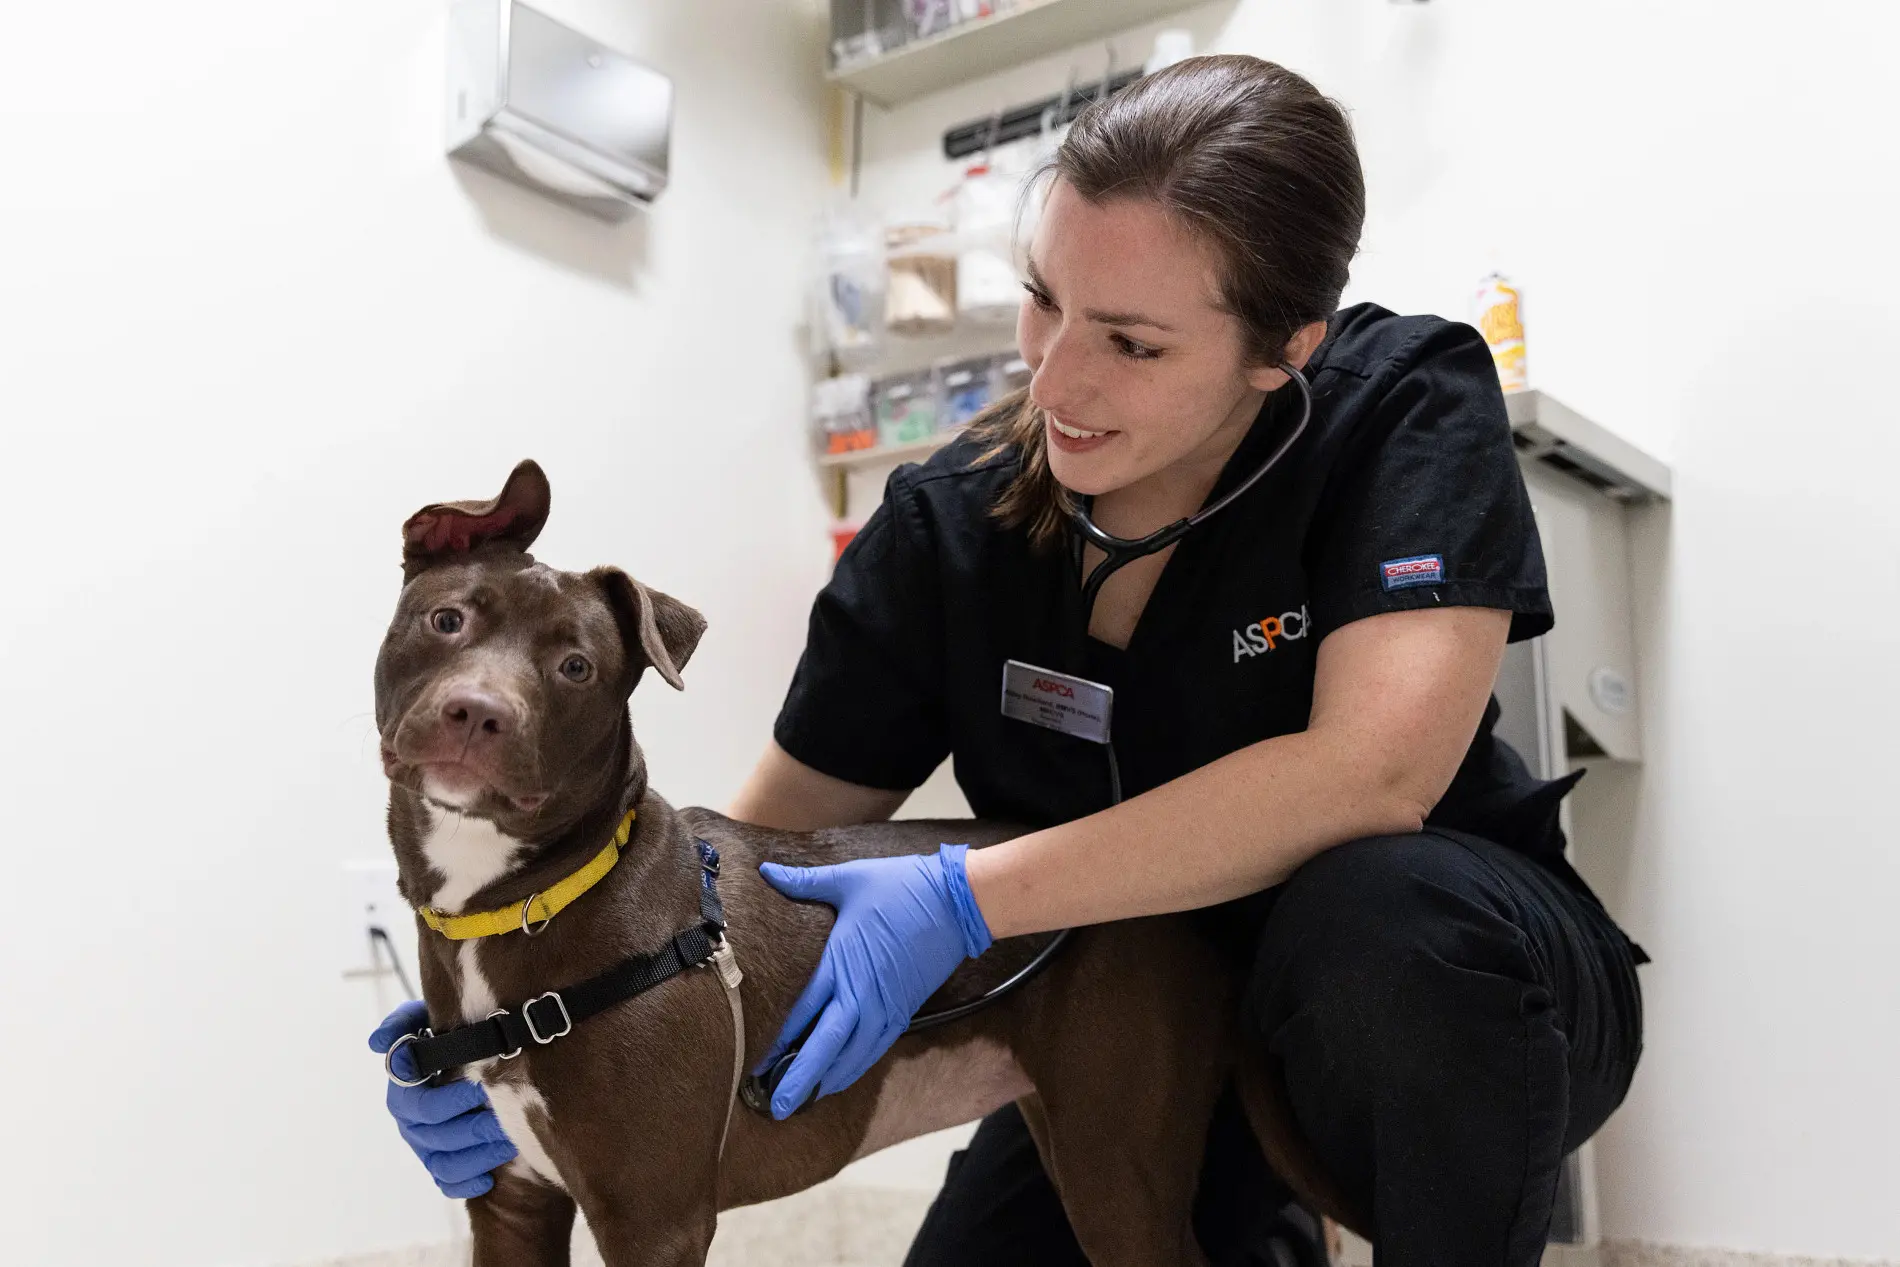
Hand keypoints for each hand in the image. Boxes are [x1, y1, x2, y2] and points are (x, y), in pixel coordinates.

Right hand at [368, 999, 517, 1197]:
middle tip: (508, 1116)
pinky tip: (490, 1176)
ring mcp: (425, 1146)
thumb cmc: (442, 1033)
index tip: (479, 1088)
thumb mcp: (421, 1018)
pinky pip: (448, 1184)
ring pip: (445, 1164)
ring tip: (510, 1140)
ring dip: (479, 1156)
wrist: (464, 1052)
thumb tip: (377, 1043)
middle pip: (439, 1137)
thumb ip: (401, 1024)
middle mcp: (410, 1123)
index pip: (422, 1106)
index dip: (451, 1101)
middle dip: (476, 1128)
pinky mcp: (440, 1164)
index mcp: (404, 1092)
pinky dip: (466, 1184)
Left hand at [755, 845, 992, 1119]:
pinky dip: (856, 1067)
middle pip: (826, 1048)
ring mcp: (887, 1006)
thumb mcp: (850, 879)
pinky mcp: (904, 1009)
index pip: (803, 1013)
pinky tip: (841, 1076)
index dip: (779, 1044)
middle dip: (800, 1080)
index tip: (757, 1066)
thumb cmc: (903, 887)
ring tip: (804, 1099)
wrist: (959, 902)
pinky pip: (875, 1048)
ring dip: (828, 1080)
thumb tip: (767, 871)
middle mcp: (863, 994)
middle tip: (776, 1108)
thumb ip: (804, 882)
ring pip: (853, 1056)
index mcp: (843, 964)